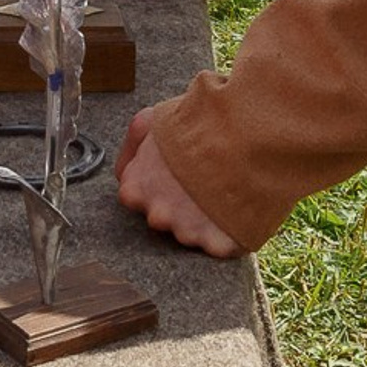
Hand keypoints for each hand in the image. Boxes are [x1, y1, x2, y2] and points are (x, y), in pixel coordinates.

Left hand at [115, 107, 241, 256]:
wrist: (242, 132)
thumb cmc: (197, 122)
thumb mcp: (153, 120)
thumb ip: (132, 146)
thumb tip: (124, 169)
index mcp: (135, 188)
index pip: (134, 198)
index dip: (152, 185)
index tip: (170, 174)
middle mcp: (156, 215)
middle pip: (163, 219)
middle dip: (177, 205)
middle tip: (200, 180)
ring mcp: (187, 232)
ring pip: (192, 234)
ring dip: (204, 219)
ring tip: (222, 190)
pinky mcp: (217, 244)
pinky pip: (221, 246)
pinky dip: (229, 233)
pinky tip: (235, 208)